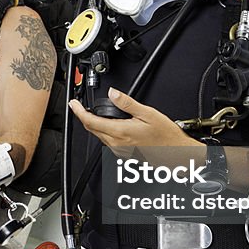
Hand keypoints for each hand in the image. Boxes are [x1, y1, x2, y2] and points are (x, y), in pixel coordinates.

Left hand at [69, 87, 194, 148]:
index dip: (78, 112)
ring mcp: (119, 151)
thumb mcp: (147, 113)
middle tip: (79, 106)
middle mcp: (117, 143)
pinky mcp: (123, 154)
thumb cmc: (165, 135)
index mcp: (121, 132)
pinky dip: (103, 132)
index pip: (91, 122)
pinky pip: (107, 142)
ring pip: (98, 136)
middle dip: (83, 117)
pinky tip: (109, 125)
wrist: (175, 153)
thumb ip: (127, 103)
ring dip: (93, 124)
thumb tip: (113, 93)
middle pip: (91, 129)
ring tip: (93, 113)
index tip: (73, 104)